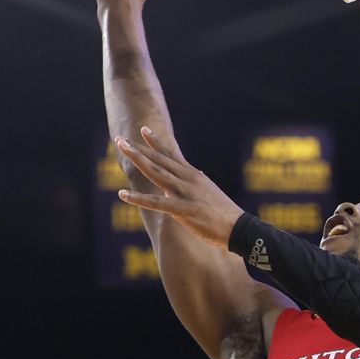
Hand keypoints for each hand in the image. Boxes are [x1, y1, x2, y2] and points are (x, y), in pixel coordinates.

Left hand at [115, 128, 244, 248]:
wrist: (239, 228)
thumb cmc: (223, 214)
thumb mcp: (207, 193)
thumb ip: (191, 187)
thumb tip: (177, 185)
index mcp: (194, 176)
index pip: (171, 155)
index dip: (156, 142)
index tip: (143, 130)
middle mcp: (188, 180)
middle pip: (160, 160)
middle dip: (139, 149)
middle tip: (120, 139)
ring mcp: (186, 193)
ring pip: (157, 173)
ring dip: (138, 161)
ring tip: (121, 151)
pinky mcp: (184, 210)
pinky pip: (157, 203)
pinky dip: (139, 199)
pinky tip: (123, 195)